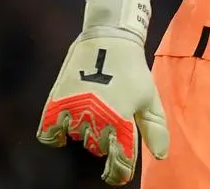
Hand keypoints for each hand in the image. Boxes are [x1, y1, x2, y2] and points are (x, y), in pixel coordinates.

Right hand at [36, 0, 169, 185]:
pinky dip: (55, 135)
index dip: (119, 172)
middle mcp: (97, 120)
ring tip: (93, 111)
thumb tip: (160, 156)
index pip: (120, 162)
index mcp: (122, 121)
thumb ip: (155, 128)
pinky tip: (65, 126)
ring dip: (85, 132)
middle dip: (106, 140)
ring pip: (77, 139)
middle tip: (111, 118)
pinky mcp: (56, 102)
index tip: (118, 173)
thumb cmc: (133, 70)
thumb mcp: (149, 97)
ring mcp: (74, 111)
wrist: (109, 37)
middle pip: (98, 149)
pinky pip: (49, 134)